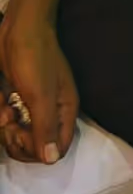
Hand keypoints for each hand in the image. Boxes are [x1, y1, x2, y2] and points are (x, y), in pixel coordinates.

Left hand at [0, 18, 77, 162]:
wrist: (18, 32)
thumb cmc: (34, 61)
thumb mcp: (41, 96)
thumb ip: (46, 128)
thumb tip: (52, 161)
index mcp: (65, 112)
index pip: (57, 149)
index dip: (37, 150)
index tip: (22, 134)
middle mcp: (51, 112)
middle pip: (36, 146)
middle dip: (18, 141)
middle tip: (9, 125)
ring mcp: (34, 106)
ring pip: (19, 135)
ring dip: (6, 127)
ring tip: (3, 110)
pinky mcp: (18, 100)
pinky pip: (8, 120)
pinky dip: (0, 113)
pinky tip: (1, 99)